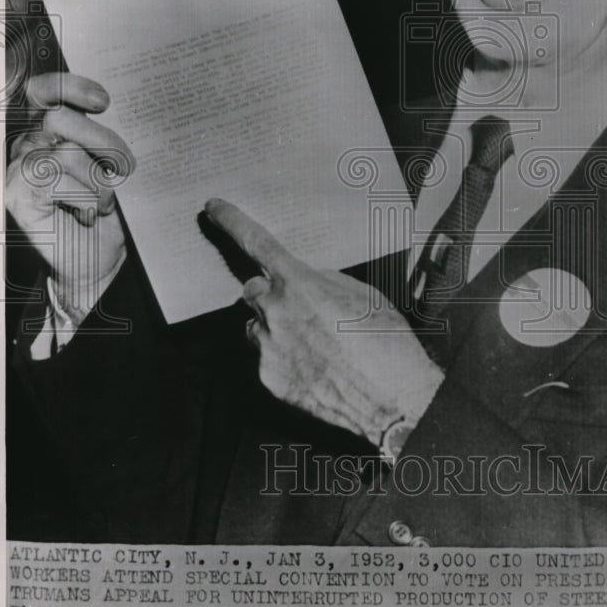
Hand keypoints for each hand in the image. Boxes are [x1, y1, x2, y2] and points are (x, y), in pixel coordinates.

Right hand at [6, 72, 133, 319]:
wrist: (93, 266)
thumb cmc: (101, 215)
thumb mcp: (106, 168)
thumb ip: (96, 137)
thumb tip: (103, 109)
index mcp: (45, 132)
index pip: (44, 90)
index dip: (70, 86)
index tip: (103, 102)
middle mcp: (24, 146)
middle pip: (60, 118)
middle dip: (102, 142)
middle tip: (121, 168)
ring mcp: (16, 170)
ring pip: (67, 153)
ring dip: (98, 184)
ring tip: (102, 205)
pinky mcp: (17, 196)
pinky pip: (58, 181)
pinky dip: (85, 200)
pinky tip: (86, 216)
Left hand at [205, 198, 443, 446]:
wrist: (392, 397)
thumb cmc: (384, 342)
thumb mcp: (361, 293)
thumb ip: (322, 280)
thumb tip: (306, 281)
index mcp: (299, 283)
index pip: (255, 242)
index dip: (232, 221)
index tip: (214, 209)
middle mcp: (276, 312)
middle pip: (252, 290)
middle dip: (270, 294)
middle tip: (299, 307)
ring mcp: (269, 347)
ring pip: (256, 327)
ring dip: (275, 328)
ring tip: (313, 343)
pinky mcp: (269, 378)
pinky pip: (266, 358)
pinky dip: (283, 359)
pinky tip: (313, 367)